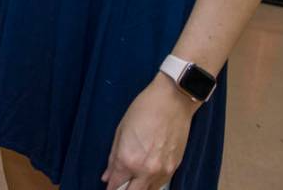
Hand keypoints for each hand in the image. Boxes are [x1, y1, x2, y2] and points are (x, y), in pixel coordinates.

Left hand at [103, 73, 197, 189]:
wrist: (172, 101)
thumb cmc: (144, 109)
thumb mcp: (121, 130)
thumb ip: (113, 156)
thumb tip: (107, 175)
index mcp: (128, 159)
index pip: (115, 184)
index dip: (110, 186)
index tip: (108, 185)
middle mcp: (146, 170)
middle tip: (118, 185)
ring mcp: (162, 171)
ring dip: (138, 187)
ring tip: (132, 180)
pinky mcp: (175, 167)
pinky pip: (161, 184)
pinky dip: (151, 183)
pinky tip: (146, 175)